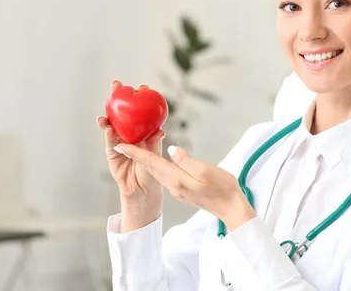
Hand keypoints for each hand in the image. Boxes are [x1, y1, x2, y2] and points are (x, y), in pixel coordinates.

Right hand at [97, 81, 164, 204]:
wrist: (143, 191)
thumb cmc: (153, 173)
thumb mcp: (156, 156)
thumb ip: (155, 144)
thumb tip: (161, 131)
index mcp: (142, 131)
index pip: (141, 111)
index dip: (140, 98)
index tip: (142, 87)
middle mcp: (130, 133)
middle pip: (123, 112)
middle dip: (118, 98)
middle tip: (116, 86)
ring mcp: (119, 141)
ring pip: (112, 124)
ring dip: (108, 116)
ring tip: (106, 110)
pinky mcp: (112, 152)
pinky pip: (110, 141)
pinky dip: (109, 134)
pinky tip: (108, 127)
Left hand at [113, 143, 256, 230]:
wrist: (230, 208)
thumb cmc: (222, 188)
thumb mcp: (205, 170)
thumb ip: (186, 160)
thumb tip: (171, 149)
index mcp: (176, 179)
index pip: (150, 162)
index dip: (134, 153)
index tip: (119, 145)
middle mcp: (173, 185)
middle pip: (150, 167)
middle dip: (135, 155)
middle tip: (123, 142)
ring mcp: (177, 189)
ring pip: (156, 171)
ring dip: (145, 160)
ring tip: (136, 149)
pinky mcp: (183, 190)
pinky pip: (165, 175)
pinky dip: (157, 166)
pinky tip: (158, 160)